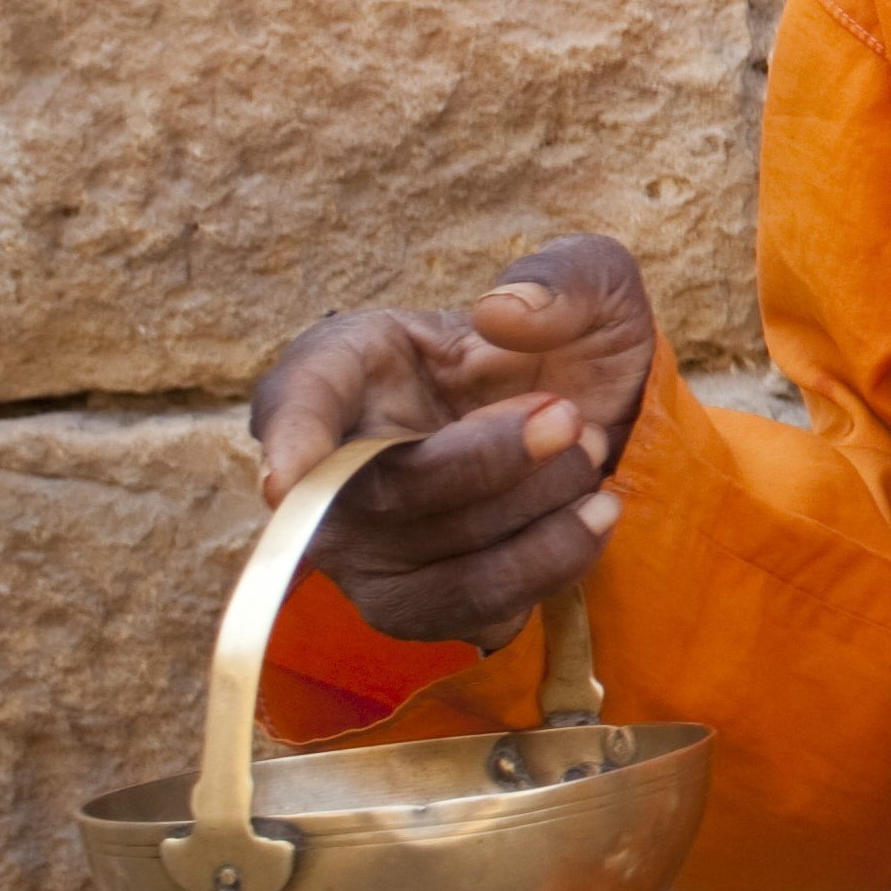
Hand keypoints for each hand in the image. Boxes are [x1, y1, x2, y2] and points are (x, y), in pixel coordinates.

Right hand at [245, 236, 659, 647]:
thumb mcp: (592, 285)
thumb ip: (564, 277)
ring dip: (532, 521)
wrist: (604, 425)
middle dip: (491, 463)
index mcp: (347, 367)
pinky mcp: (425, 603)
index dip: (291, 441)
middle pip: (383, 498)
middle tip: (572, 418)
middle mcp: (336, 468)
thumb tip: (503, 311)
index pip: (295, 403)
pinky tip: (592, 517)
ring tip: (593, 460)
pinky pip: (472, 613)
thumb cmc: (568, 344)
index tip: (287, 480)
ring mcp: (372, 548)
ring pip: (429, 569)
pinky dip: (546, 568)